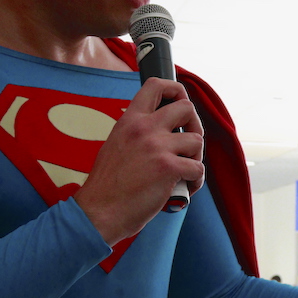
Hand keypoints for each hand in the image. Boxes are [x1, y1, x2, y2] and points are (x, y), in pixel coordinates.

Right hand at [74, 77, 204, 243]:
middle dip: (195, 125)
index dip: (175, 90)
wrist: (99, 212)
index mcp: (130, 120)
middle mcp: (144, 128)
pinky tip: (185, 188)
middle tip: (189, 144)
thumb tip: (162, 130)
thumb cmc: (108, 185)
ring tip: (185, 171)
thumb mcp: (116, 144)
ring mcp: (157, 147)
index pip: (155, 85)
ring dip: (196, 157)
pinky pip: (198, 168)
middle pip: (186, 108)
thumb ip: (137, 133)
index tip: (180, 103)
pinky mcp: (169, 168)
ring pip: (197, 140)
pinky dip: (196, 180)